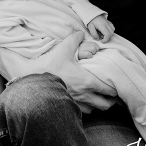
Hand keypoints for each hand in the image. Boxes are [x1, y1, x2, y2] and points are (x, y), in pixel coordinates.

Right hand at [0, 31, 117, 113]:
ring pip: (95, 110)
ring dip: (97, 104)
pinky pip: (82, 112)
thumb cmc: (49, 66)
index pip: (110, 90)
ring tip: (96, 97)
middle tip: (108, 93)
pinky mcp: (67, 108)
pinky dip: (85, 108)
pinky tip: (82, 101)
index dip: (114, 88)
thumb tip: (80, 33)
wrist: (31, 80)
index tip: (114, 84)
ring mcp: (76, 104)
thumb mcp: (63, 49)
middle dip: (110, 99)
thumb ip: (74, 39)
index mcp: (88, 82)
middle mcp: (85, 96)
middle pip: (106, 105)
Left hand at [87, 15, 114, 41]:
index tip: (102, 41)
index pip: (108, 35)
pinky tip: (105, 31)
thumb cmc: (90, 20)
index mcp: (102, 26)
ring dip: (109, 34)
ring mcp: (108, 22)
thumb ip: (93, 33)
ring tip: (102, 34)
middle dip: (107, 37)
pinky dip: (110, 30)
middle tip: (101, 37)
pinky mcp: (108, 21)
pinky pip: (112, 27)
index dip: (105, 40)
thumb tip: (97, 38)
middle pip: (111, 33)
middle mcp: (106, 24)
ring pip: (112, 30)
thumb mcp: (90, 27)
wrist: (91, 13)